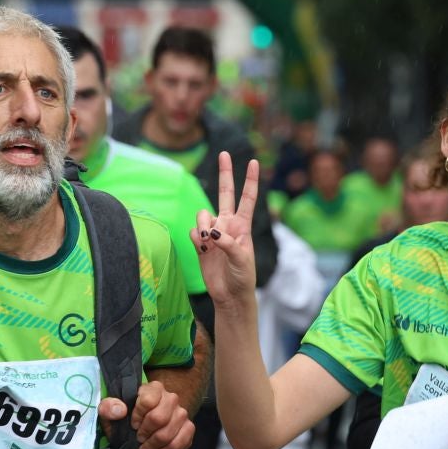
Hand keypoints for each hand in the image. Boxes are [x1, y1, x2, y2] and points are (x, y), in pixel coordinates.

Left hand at [99, 380, 193, 448]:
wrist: (139, 431)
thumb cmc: (125, 419)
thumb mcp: (110, 413)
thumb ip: (108, 408)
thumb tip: (120, 410)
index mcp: (153, 389)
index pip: (148, 400)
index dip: (138, 415)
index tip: (132, 425)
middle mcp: (171, 398)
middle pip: (160, 418)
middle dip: (146, 434)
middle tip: (138, 440)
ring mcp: (182, 414)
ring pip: (170, 434)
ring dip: (154, 447)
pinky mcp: (188, 429)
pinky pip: (181, 445)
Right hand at [194, 152, 261, 308]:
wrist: (229, 295)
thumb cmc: (242, 277)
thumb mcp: (241, 259)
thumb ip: (228, 243)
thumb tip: (211, 232)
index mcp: (243, 226)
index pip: (247, 198)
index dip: (251, 180)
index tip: (254, 162)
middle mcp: (227, 225)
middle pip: (225, 193)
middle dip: (225, 173)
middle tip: (224, 153)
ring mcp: (213, 233)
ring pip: (202, 215)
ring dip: (203, 223)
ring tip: (208, 241)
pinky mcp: (200, 243)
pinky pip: (193, 231)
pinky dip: (196, 239)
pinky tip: (203, 250)